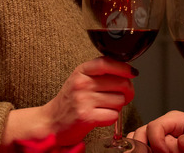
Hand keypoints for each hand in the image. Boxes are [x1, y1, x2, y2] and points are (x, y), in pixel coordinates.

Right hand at [1, 56, 137, 149]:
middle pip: (121, 83)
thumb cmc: (70, 101)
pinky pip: (113, 115)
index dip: (124, 67)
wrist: (51, 122)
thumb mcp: (81, 79)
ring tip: (105, 107)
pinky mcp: (86, 117)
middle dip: (127, 92)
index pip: (107, 62)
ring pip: (120, 100)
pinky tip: (101, 116)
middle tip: (122, 96)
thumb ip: (100, 73)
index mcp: (82, 71)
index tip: (132, 73)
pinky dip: (111, 118)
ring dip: (117, 106)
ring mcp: (84, 100)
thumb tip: (128, 72)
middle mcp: (82, 83)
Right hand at [130, 111, 183, 152]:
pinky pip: (140, 147)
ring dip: (144, 149)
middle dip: (149, 147)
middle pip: (142, 133)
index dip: (157, 142)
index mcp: (175, 119)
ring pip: (137, 140)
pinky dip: (142, 151)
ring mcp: (158, 137)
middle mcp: (164, 127)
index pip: (155, 127)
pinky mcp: (156, 146)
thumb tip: (181, 141)